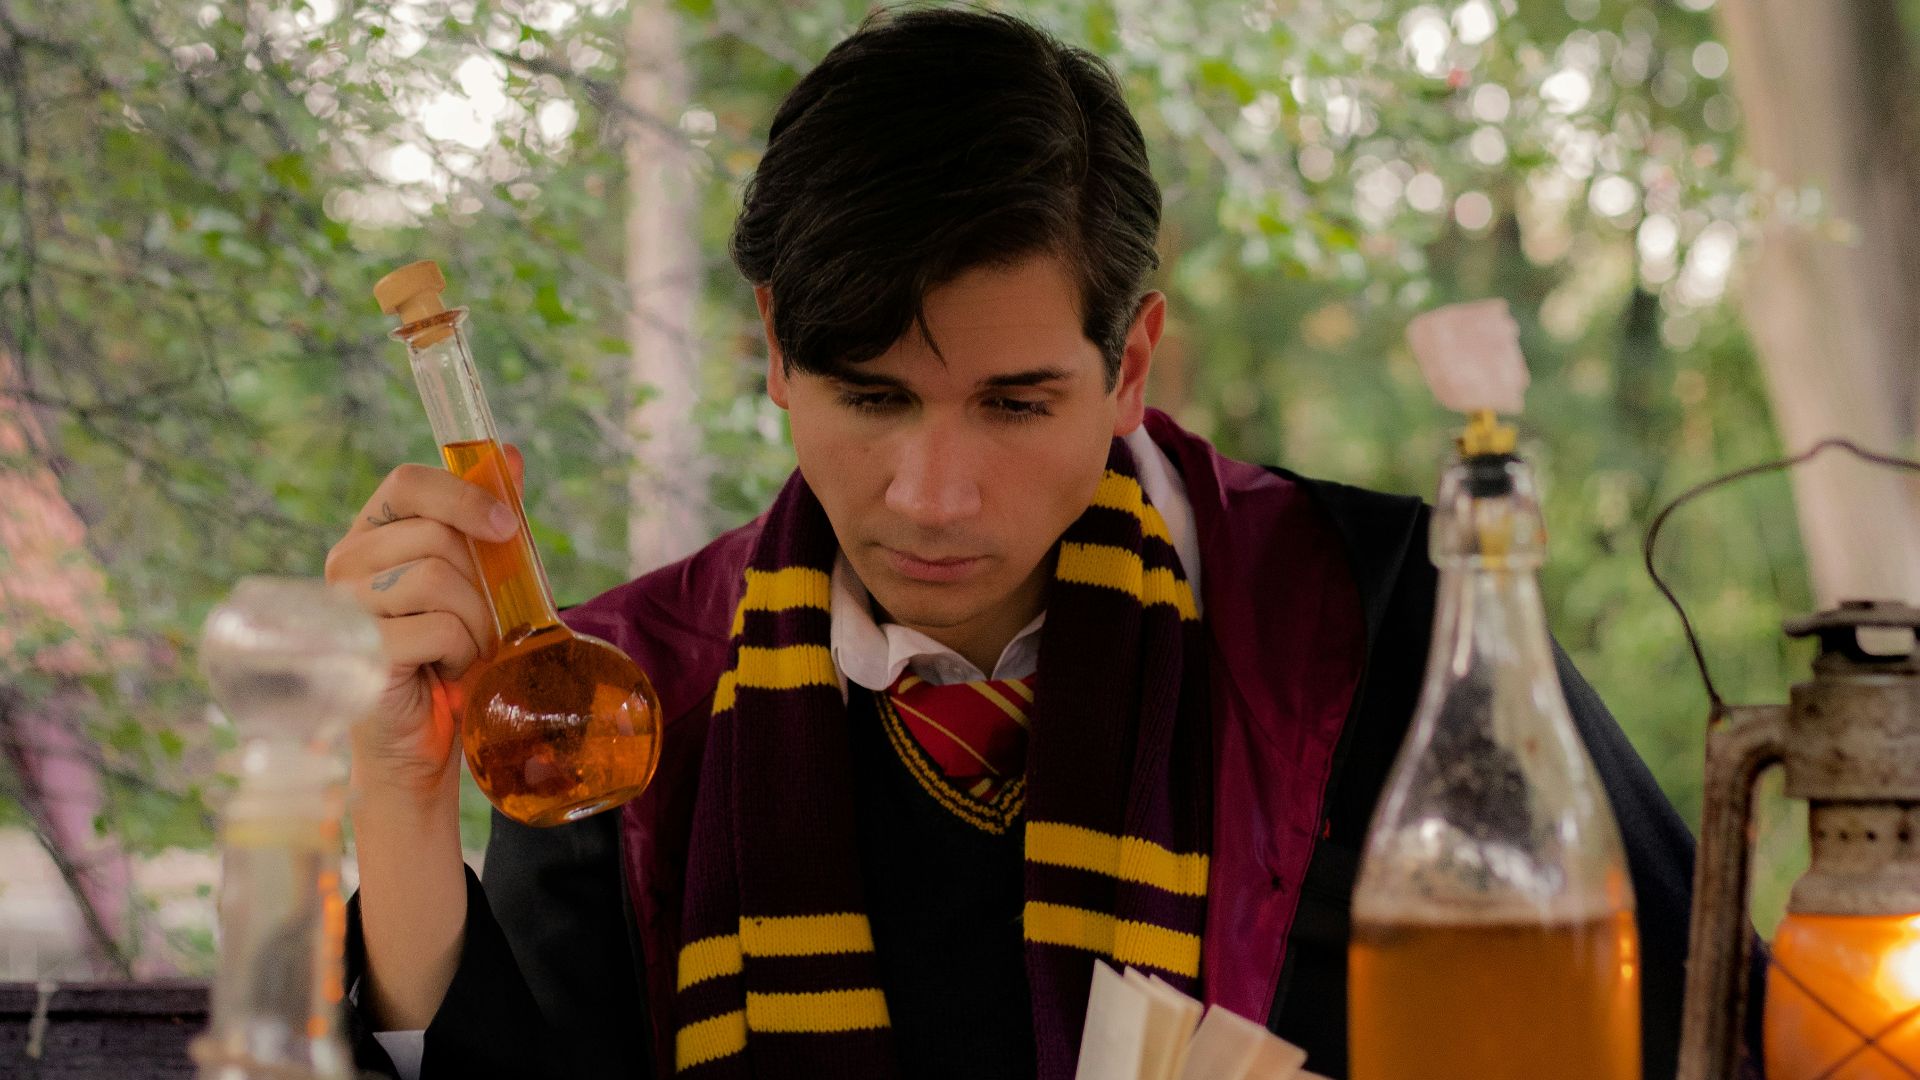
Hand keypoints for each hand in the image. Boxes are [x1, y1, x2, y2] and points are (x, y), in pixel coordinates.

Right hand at [324, 446, 524, 796]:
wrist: (430, 741)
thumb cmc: (456, 658)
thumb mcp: (485, 584)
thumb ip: (492, 524)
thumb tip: (513, 455)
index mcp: (374, 536)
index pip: (407, 482)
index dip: (462, 495)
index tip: (505, 525)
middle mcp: (347, 564)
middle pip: (436, 535)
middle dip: (481, 583)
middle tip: (481, 624)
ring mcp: (344, 609)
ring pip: (437, 579)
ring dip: (474, 623)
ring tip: (460, 652)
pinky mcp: (357, 652)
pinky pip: (436, 628)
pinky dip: (460, 653)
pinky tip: (443, 673)